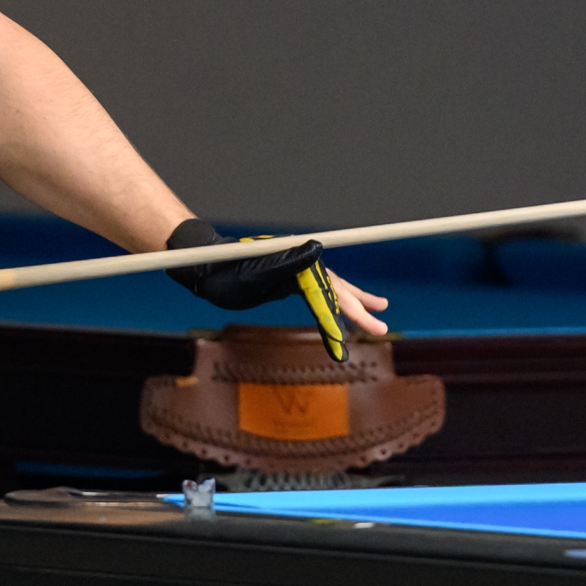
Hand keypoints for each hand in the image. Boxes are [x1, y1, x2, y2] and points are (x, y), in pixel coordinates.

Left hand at [165, 220, 389, 334]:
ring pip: (331, 287)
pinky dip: (333, 302)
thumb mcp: (251, 273)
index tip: (350, 338)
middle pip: (334, 288)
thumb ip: (286, 262)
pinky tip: (346, 306)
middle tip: (380, 330)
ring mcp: (294, 270)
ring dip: (355, 301)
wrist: (203, 266)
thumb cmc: (222, 273)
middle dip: (358, 311)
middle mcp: (298, 262)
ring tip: (381, 308)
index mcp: (293, 262)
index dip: (339, 315)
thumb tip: (317, 247)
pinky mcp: (287, 278)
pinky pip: (317, 292)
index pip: (324, 292)